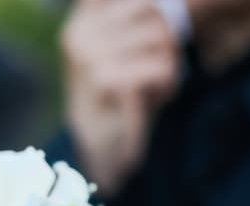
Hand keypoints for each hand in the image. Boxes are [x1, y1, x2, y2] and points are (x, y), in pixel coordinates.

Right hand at [63, 0, 182, 195]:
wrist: (99, 148)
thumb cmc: (117, 91)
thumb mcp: (121, 43)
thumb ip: (133, 15)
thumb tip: (161, 4)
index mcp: (83, 16)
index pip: (142, 1)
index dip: (156, 14)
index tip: (152, 41)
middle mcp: (80, 31)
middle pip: (153, 12)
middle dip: (167, 43)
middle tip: (160, 70)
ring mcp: (88, 55)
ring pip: (160, 39)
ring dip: (169, 65)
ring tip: (156, 84)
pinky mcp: (104, 80)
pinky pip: (159, 69)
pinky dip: (166, 86)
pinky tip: (155, 99)